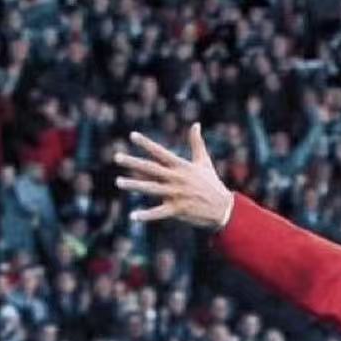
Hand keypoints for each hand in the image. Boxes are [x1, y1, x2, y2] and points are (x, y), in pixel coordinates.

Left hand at [115, 124, 233, 229]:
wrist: (223, 208)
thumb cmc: (212, 184)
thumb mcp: (204, 162)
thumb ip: (196, 143)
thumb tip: (196, 124)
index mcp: (182, 166)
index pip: (161, 152)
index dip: (146, 144)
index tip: (132, 136)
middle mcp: (177, 179)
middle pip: (151, 169)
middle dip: (133, 163)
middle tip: (117, 157)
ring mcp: (176, 194)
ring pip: (151, 189)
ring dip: (134, 185)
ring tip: (119, 182)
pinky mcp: (178, 210)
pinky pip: (158, 213)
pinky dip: (146, 215)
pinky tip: (133, 216)